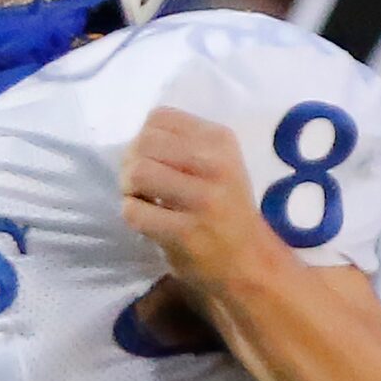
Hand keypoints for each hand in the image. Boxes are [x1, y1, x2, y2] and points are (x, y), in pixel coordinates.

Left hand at [121, 106, 274, 294]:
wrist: (251, 263)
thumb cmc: (226, 211)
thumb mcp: (218, 165)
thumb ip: (183, 146)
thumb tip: (134, 144)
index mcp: (220, 140)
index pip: (159, 118)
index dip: (143, 139)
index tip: (151, 161)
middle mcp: (215, 164)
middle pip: (144, 142)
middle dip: (130, 163)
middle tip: (138, 185)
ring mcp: (203, 199)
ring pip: (139, 172)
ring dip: (128, 188)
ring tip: (141, 201)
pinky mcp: (186, 232)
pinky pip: (135, 211)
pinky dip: (131, 214)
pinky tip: (147, 222)